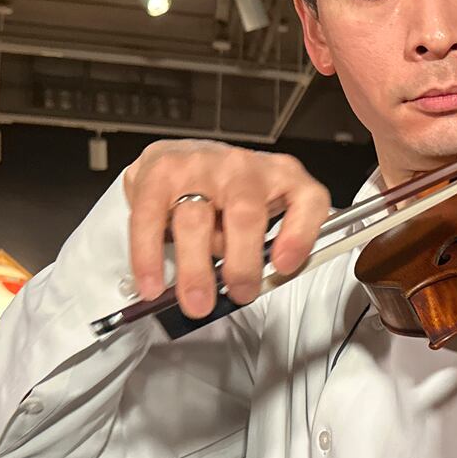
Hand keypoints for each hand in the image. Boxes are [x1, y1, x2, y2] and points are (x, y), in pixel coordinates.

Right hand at [123, 139, 331, 317]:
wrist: (189, 154)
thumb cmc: (236, 192)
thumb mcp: (273, 207)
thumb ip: (282, 240)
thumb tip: (273, 276)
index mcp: (283, 177)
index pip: (308, 200)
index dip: (300, 235)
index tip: (285, 266)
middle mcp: (243, 166)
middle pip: (245, 214)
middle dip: (242, 262)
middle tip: (239, 294)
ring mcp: (200, 166)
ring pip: (195, 219)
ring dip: (195, 268)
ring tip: (196, 303)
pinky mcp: (159, 173)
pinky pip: (149, 218)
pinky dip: (148, 256)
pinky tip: (152, 283)